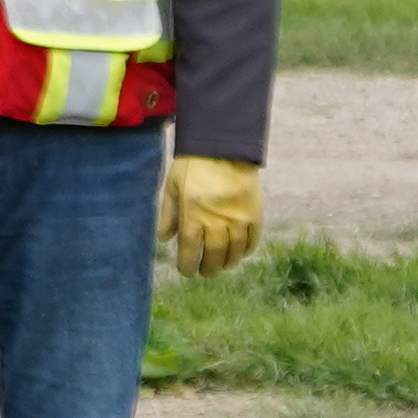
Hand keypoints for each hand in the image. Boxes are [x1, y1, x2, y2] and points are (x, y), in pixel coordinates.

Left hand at [162, 155, 263, 276]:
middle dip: (208, 268)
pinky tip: (241, 252)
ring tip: (223, 264)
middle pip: (213, 256)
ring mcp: (237, 219)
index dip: (187, 265)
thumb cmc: (193, 165)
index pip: (190, 251)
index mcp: (193, 215)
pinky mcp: (254, 214)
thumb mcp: (172, 186)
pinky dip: (247, 250)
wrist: (224, 146)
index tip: (187, 271)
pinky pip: (252, 240)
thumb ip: (168, 214)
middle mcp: (216, 222)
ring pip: (234, 252)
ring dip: (227, 262)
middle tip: (205, 271)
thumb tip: (163, 239)